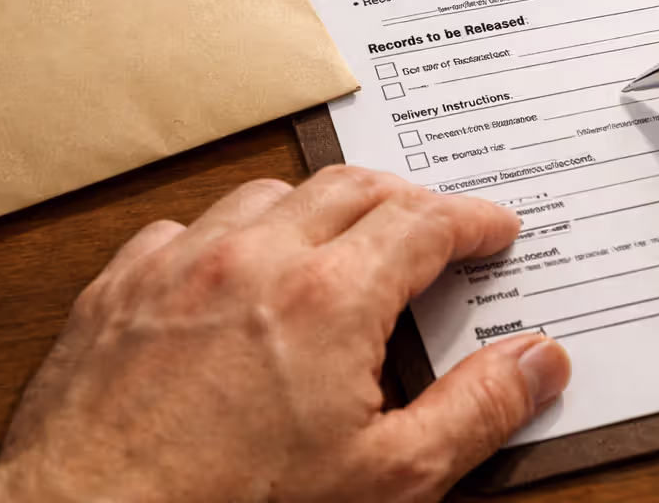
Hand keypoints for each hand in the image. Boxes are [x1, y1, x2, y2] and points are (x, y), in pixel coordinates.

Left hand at [0, 167, 570, 502]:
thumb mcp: (388, 480)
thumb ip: (476, 410)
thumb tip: (538, 361)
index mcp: (331, 297)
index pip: (426, 219)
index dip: (472, 219)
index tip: (494, 229)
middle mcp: (255, 258)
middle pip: (354, 186)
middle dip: (407, 198)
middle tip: (434, 228)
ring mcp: (181, 265)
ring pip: (270, 194)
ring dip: (319, 207)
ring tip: (342, 240)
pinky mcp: (120, 287)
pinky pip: (187, 228)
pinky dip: (230, 236)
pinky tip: (236, 271)